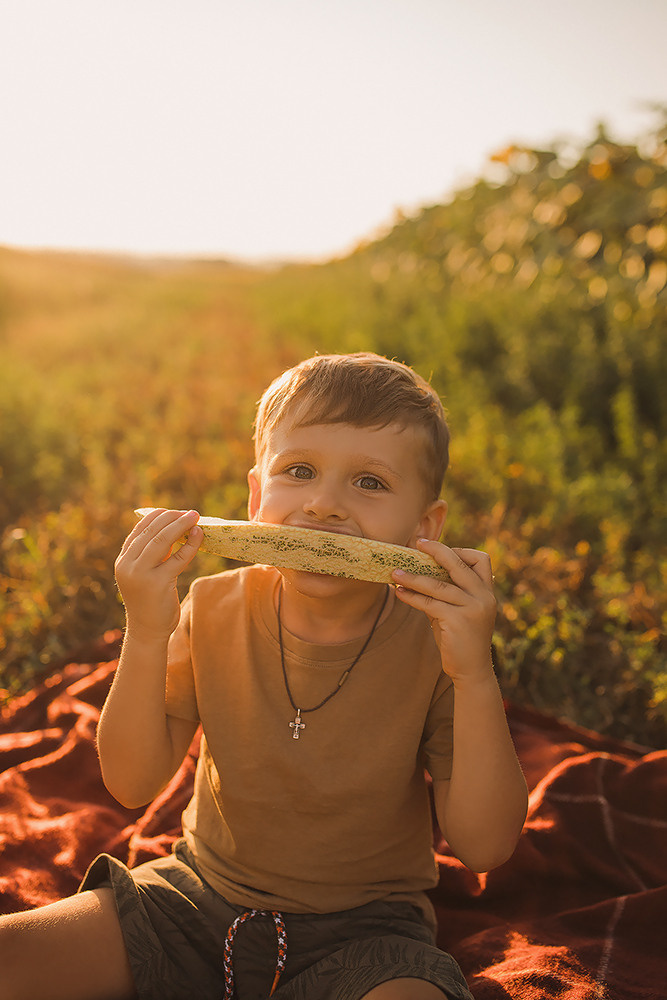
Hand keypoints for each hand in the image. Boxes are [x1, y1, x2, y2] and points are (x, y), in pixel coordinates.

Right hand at [114, 508, 202, 642]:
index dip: (157, 517)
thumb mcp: (146, 574)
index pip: (139, 530)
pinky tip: (200, 535)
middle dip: (172, 518)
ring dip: (181, 525)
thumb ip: (153, 554)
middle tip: (190, 512)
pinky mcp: (158, 583)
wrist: (147, 630)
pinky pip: (178, 558)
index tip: (173, 511)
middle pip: (151, 532)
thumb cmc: (150, 601)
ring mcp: (141, 574)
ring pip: (163, 541)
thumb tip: (174, 529)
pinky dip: (191, 544)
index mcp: (123, 561)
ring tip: (195, 516)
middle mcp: (128, 565)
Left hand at [392, 540, 496, 685]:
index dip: (460, 551)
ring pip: (438, 585)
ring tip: (395, 573)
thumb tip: (418, 571)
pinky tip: (399, 592)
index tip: (438, 549)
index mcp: (487, 592)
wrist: (471, 670)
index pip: (481, 560)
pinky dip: (411, 596)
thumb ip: (446, 592)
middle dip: (437, 550)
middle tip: (417, 543)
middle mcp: (483, 597)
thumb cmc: (461, 638)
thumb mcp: (458, 611)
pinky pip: (429, 603)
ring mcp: (472, 609)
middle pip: (459, 564)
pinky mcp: (457, 621)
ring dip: (413, 577)